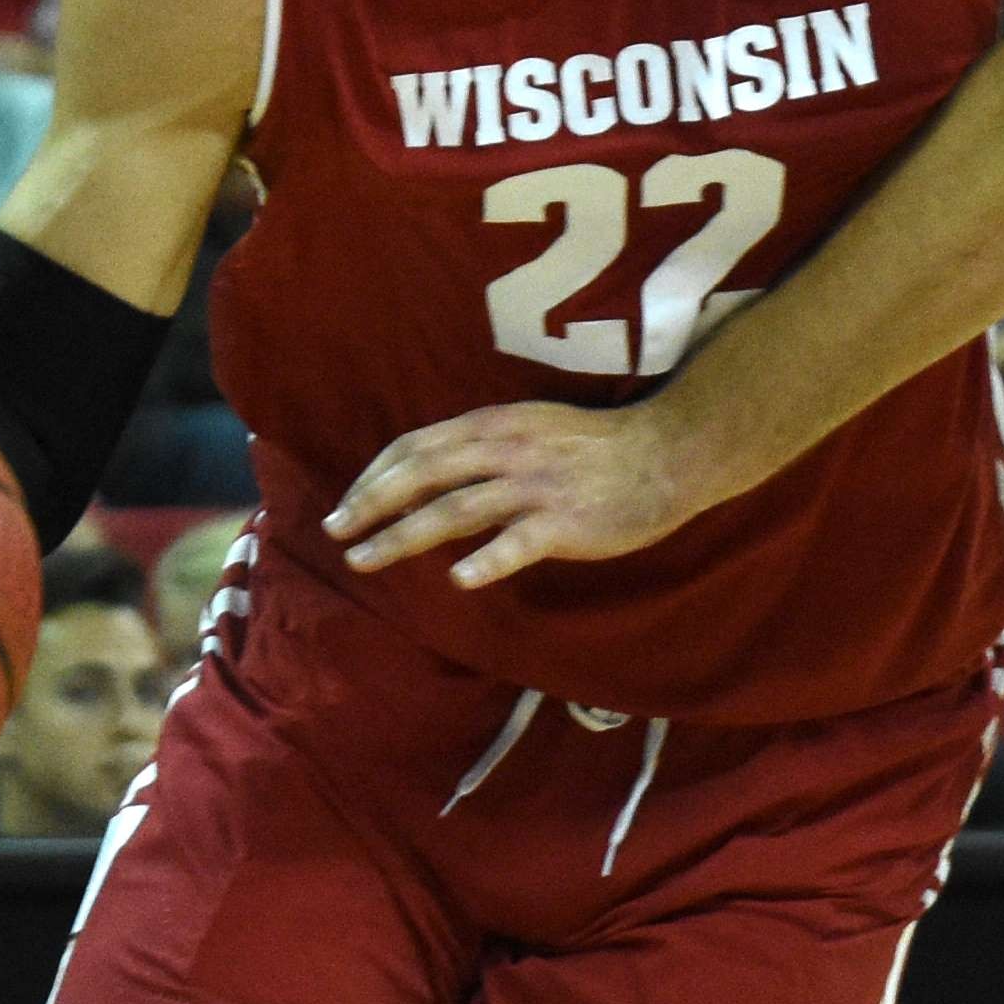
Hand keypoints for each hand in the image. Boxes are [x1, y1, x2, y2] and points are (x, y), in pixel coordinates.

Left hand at [326, 398, 727, 589]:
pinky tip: (458, 579)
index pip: (416, 446)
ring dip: (402, 536)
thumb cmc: (598, 446)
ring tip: (365, 559)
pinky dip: (486, 560)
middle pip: (423, 474)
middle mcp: (507, 450)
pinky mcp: (565, 522)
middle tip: (335, 533)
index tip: (346, 503)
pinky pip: (517, 543)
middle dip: (371, 504)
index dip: (374, 475)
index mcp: (495, 425)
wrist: (668, 452)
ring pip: (454, 510)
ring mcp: (535, 486)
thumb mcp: (532, 428)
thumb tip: (431, 478)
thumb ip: (484, 448)